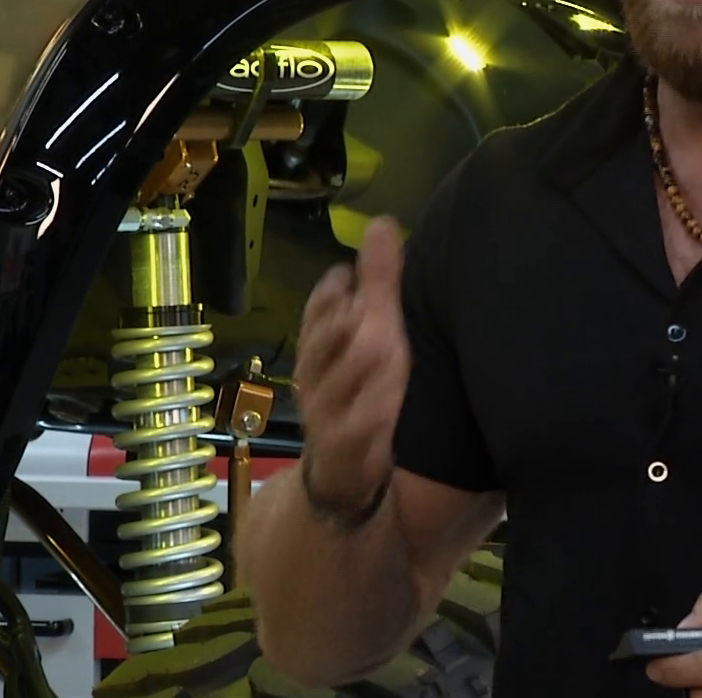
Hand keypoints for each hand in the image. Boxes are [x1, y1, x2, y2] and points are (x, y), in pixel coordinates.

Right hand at [292, 217, 410, 513]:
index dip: (326, 299)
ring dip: (354, 369)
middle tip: (356, 306)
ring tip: (376, 345)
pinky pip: (352, 433)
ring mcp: (326, 416)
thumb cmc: (358, 390)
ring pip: (335, 390)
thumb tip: (384, 224)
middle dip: (335, 328)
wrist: (342, 476)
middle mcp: (317, 379)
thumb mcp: (366, 333)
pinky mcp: (344, 452)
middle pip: (320, 350)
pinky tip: (386, 407)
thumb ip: (377, 283)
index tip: (344, 277)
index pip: (315, 316)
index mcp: (321, 348)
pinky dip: (368, 419)